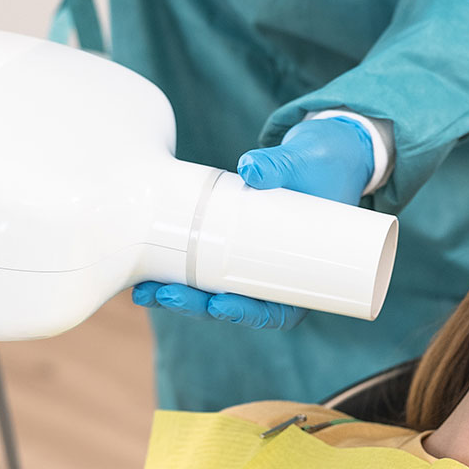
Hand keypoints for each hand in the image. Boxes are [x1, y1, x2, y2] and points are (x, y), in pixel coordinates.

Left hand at [132, 115, 373, 329]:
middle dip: (196, 305)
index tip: (220, 304)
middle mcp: (275, 275)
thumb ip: (281, 165)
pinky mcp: (230, 245)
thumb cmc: (323, 167)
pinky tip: (148, 275)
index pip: (276, 310)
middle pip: (235, 305)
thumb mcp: (308, 165)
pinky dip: (177, 274)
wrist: (321, 154)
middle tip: (166, 294)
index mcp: (305, 273)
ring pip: (213, 294)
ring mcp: (250, 263)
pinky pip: (203, 268)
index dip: (246, 314)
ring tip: (146, 291)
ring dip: (179, 296)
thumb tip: (251, 168)